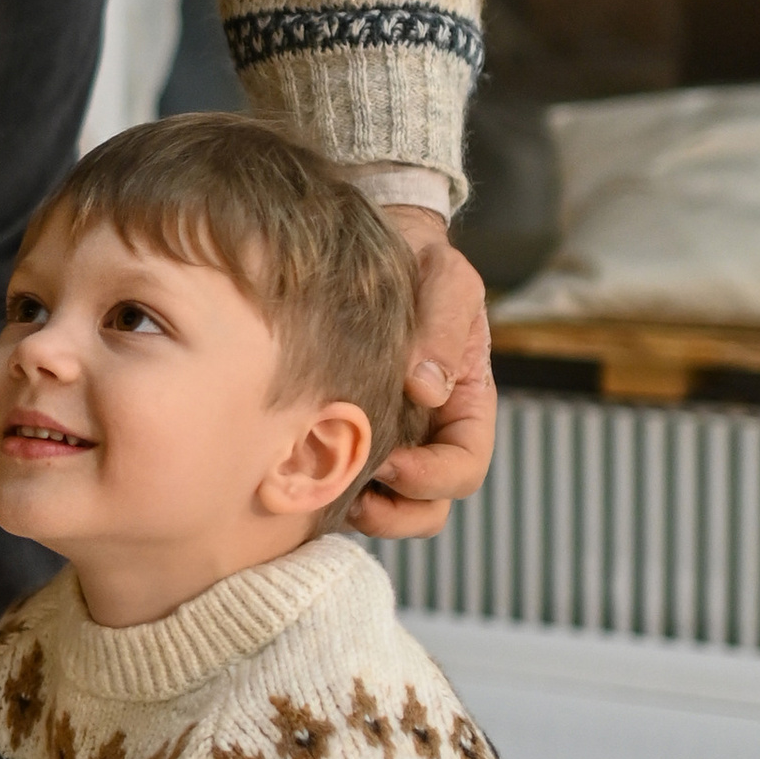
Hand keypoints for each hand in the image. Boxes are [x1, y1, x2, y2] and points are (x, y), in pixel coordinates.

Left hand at [349, 205, 495, 541]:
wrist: (380, 243)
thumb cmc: (420, 259)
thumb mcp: (445, 278)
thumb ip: (442, 326)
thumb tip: (426, 390)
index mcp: (465, 406)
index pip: (464, 469)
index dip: (432, 479)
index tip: (393, 463)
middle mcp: (430, 434)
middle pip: (428, 508)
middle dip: (395, 514)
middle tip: (354, 494)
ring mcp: (390, 439)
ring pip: (384, 506)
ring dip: (359, 511)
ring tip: (322, 488)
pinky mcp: (349, 433)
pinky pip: (342, 480)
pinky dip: (326, 488)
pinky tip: (295, 467)